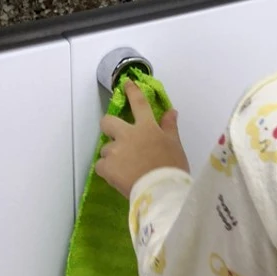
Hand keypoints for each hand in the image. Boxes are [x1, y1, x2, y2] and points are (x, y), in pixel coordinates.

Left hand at [95, 81, 189, 197]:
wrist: (161, 192)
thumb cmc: (172, 168)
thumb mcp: (175, 145)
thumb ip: (169, 127)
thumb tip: (171, 111)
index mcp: (146, 127)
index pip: (139, 103)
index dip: (132, 91)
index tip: (126, 84)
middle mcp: (127, 134)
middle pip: (107, 122)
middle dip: (108, 126)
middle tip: (116, 137)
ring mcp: (115, 150)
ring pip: (105, 149)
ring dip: (112, 156)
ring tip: (124, 169)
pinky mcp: (106, 167)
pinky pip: (101, 166)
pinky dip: (107, 171)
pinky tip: (117, 178)